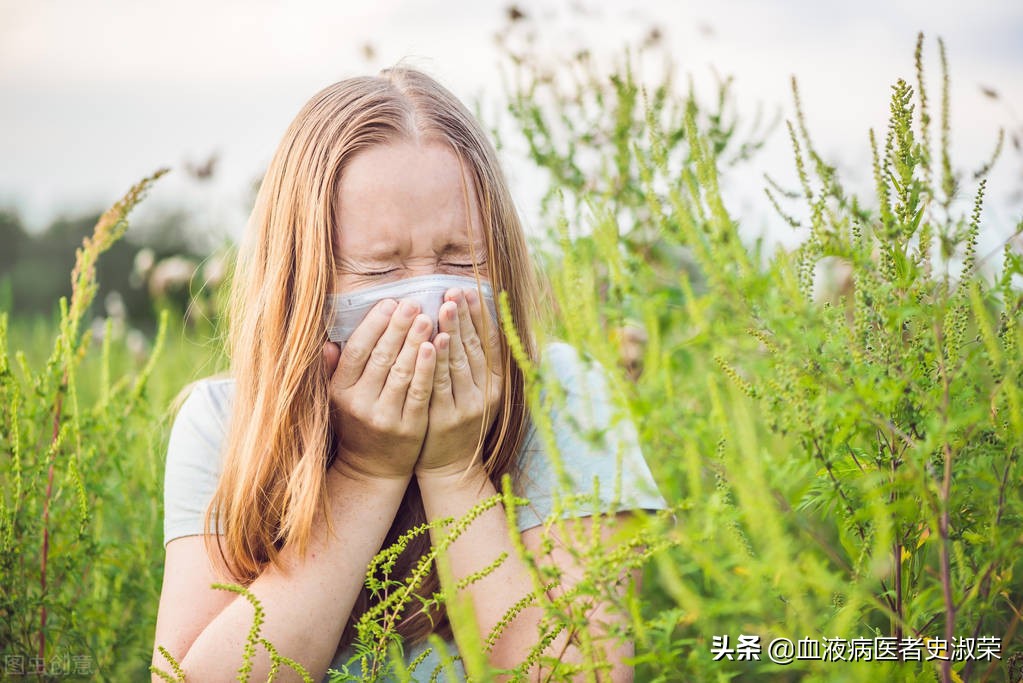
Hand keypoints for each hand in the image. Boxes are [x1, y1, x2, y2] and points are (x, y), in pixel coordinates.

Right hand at [323, 298, 435, 480]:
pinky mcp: (409, 427)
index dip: (374, 325)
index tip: (389, 302)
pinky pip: (419, 392)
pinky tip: (436, 346)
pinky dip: (427, 368)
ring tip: (427, 317)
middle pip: (381, 357)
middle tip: (413, 302)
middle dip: (397, 327)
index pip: (357, 350)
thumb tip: (327, 342)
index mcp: (340, 391)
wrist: (372, 469)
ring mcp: (385, 417)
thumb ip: (333, 370)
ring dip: (415, 341)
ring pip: (401, 372)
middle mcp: (360, 404)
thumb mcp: (337, 399)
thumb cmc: (357, 425)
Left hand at [415, 287, 502, 479]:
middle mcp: (486, 395)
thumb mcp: (479, 395)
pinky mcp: (445, 419)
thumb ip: (478, 362)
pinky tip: (431, 341)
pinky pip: (439, 384)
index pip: (490, 343)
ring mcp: (466, 407)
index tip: (470, 291)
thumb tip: (477, 320)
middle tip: (454, 291)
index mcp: (496, 385)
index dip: (481, 316)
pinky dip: (437, 362)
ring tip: (445, 306)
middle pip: (474, 348)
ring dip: (452, 332)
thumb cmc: (461, 424)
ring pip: (459, 363)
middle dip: (464, 317)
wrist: (450, 468)